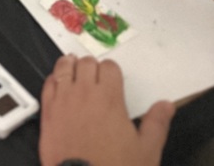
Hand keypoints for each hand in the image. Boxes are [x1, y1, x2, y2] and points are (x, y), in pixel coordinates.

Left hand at [39, 55, 172, 165]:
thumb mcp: (146, 151)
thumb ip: (156, 124)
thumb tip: (166, 105)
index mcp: (109, 99)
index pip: (109, 67)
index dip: (112, 71)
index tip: (113, 79)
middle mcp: (85, 93)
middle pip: (86, 62)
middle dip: (92, 66)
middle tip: (95, 76)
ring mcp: (63, 100)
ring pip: (64, 67)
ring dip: (70, 65)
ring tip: (74, 68)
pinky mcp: (47, 111)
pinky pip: (48, 84)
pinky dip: (53, 79)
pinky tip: (58, 84)